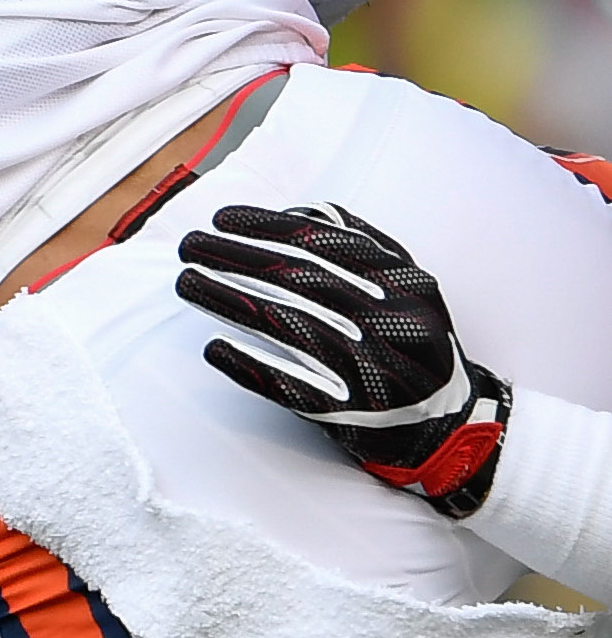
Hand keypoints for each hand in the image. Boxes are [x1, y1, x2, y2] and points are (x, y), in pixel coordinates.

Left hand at [177, 201, 508, 513]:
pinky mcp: (353, 414)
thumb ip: (365, 247)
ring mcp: (374, 369)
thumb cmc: (415, 343)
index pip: (326, 243)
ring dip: (230, 301)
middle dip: (237, 256)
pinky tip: (213, 348)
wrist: (452, 423)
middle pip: (300, 279)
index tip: (221, 217)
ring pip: (290, 327)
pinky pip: (292, 387)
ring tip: (187, 282)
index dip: (267, 226)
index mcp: (405, 284)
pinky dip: (250, 366)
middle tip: (189, 245)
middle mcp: (392, 322)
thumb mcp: (409, 287)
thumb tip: (301, 214)